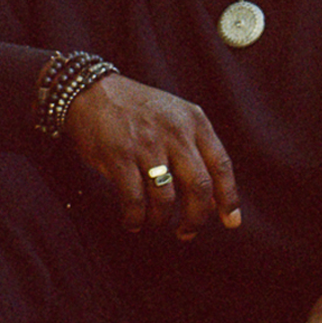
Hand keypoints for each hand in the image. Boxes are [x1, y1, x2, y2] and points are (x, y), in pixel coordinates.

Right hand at [62, 73, 241, 237]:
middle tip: (188, 232)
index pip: (222, 166)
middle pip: (199, 186)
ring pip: (166, 197)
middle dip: (197, 217)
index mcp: (195, 122)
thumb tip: (213, 198)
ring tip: (154, 223)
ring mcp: (147, 144)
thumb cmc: (136, 111)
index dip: (229, 197)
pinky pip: (134, 199)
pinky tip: (133, 222)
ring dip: (162, 219)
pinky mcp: (119, 156)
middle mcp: (176, 132)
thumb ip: (195, 150)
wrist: (90, 91)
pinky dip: (136, 218)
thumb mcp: (175, 117)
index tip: (231, 221)